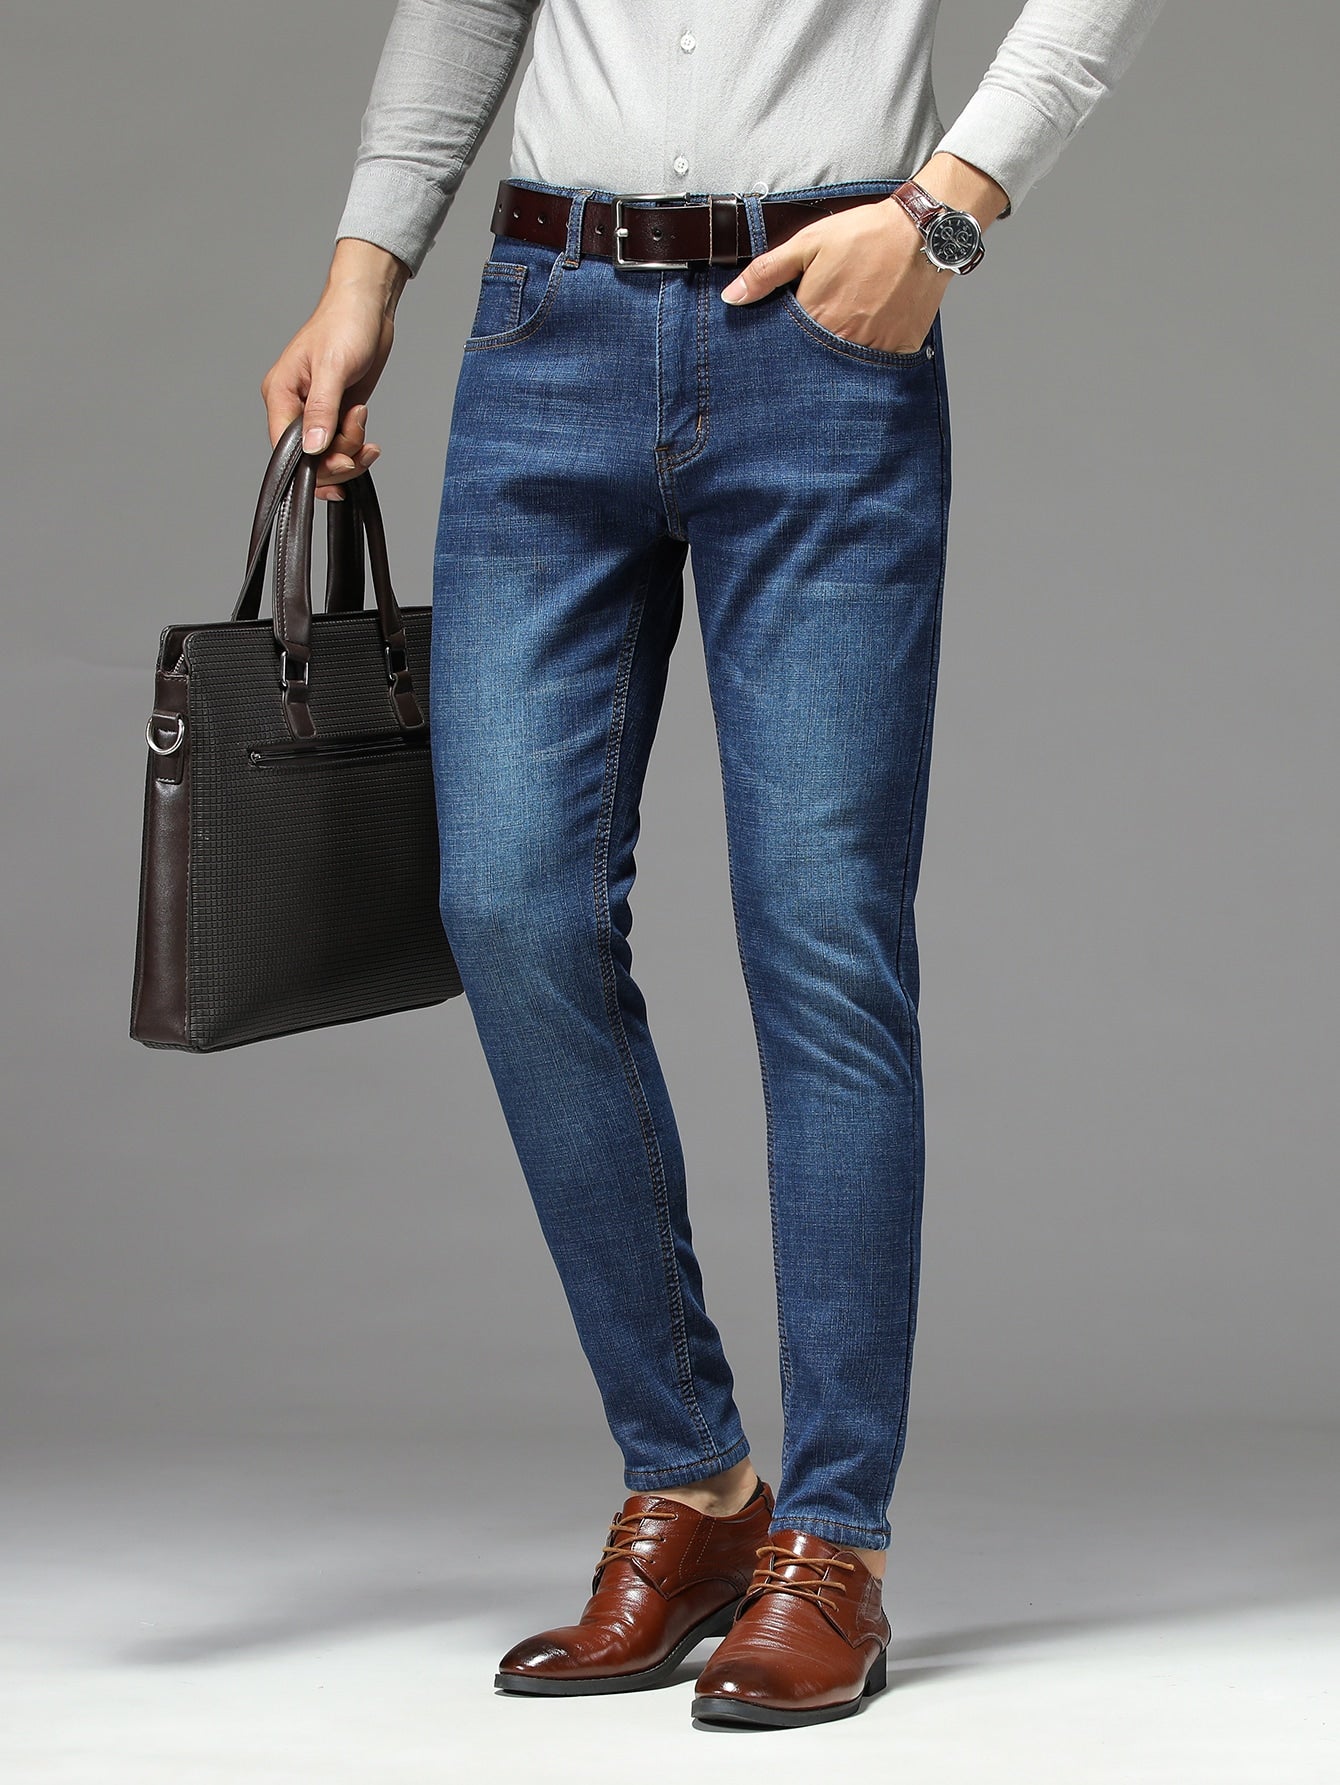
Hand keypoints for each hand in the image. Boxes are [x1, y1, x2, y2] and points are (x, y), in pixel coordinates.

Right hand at [260, 238, 408, 499]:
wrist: (369, 307)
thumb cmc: (345, 323)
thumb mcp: (333, 368)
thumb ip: (322, 411)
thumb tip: (312, 449)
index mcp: (280, 394)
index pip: (285, 447)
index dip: (312, 463)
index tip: (341, 460)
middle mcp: (294, 407)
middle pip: (309, 458)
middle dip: (338, 456)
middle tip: (359, 440)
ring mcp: (316, 412)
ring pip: (328, 454)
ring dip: (351, 449)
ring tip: (363, 418)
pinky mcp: (337, 413)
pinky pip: (342, 445)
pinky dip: (357, 446)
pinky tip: (368, 437)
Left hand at [720, 155, 1005, 354]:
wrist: (922, 232)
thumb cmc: (865, 235)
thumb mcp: (807, 244)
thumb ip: (767, 272)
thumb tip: (732, 297)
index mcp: (816, 316)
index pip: (787, 345)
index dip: (785, 342)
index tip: (785, 338)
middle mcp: (842, 339)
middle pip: (815, 362)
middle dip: (810, 357)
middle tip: (819, 337)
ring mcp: (873, 348)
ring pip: (846, 369)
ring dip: (840, 362)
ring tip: (845, 337)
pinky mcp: (899, 350)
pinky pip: (879, 370)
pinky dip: (871, 365)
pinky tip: (869, 344)